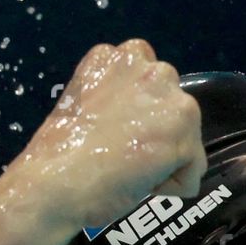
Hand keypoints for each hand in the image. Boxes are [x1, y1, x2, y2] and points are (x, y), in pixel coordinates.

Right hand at [0, 39, 206, 233]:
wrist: (53, 181)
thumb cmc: (60, 154)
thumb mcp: (84, 103)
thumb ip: (118, 98)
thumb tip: (141, 120)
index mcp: (115, 57)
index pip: (150, 78)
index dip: (139, 112)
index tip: (116, 131)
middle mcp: (149, 69)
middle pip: (176, 110)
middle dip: (158, 135)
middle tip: (122, 154)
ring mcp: (170, 101)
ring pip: (188, 141)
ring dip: (166, 161)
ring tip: (128, 168)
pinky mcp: (182, 136)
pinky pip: (192, 173)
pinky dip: (172, 187)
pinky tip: (139, 182)